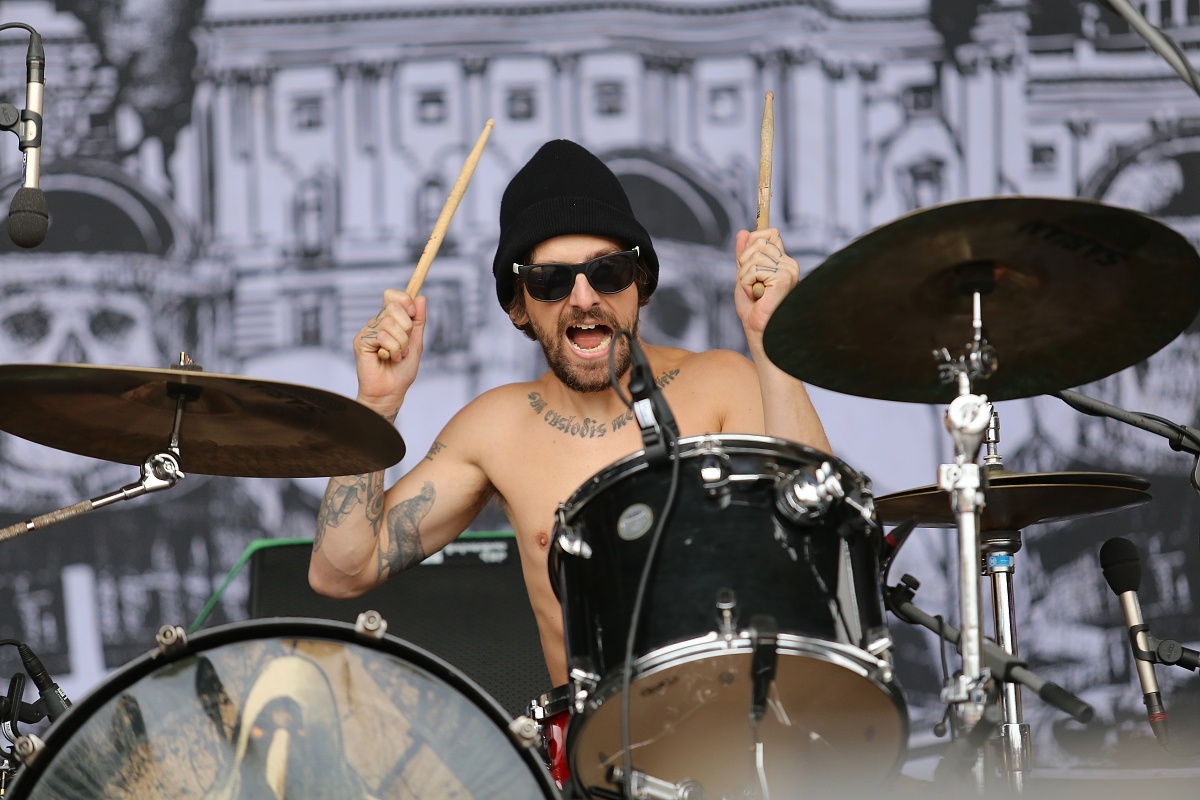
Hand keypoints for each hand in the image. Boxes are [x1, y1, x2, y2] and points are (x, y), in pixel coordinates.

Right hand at [354, 289, 425, 415]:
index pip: (392, 296)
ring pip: (390, 323)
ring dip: (401, 343)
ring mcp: (368, 331)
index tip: (413, 313)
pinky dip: (393, 350)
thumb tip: (421, 298)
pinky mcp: (361, 341)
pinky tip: (387, 359)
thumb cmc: (401, 371)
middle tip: (405, 346)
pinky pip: (382, 336)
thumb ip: (418, 321)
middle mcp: (377, 323)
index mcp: (389, 320)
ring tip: (397, 356)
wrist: (391, 392)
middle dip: (407, 328)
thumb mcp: (416, 342)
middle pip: (394, 306)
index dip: (405, 300)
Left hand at [734, 228, 798, 353]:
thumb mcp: (743, 277)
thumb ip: (743, 255)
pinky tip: (757, 297)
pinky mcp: (784, 278)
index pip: (769, 233)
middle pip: (758, 241)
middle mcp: (789, 263)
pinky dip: (747, 284)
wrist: (760, 332)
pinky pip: (754, 269)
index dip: (752, 243)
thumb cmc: (754, 310)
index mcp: (783, 262)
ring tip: (754, 292)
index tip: (746, 263)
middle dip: (744, 262)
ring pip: (754, 256)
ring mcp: (789, 270)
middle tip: (750, 284)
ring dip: (745, 276)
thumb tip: (743, 232)